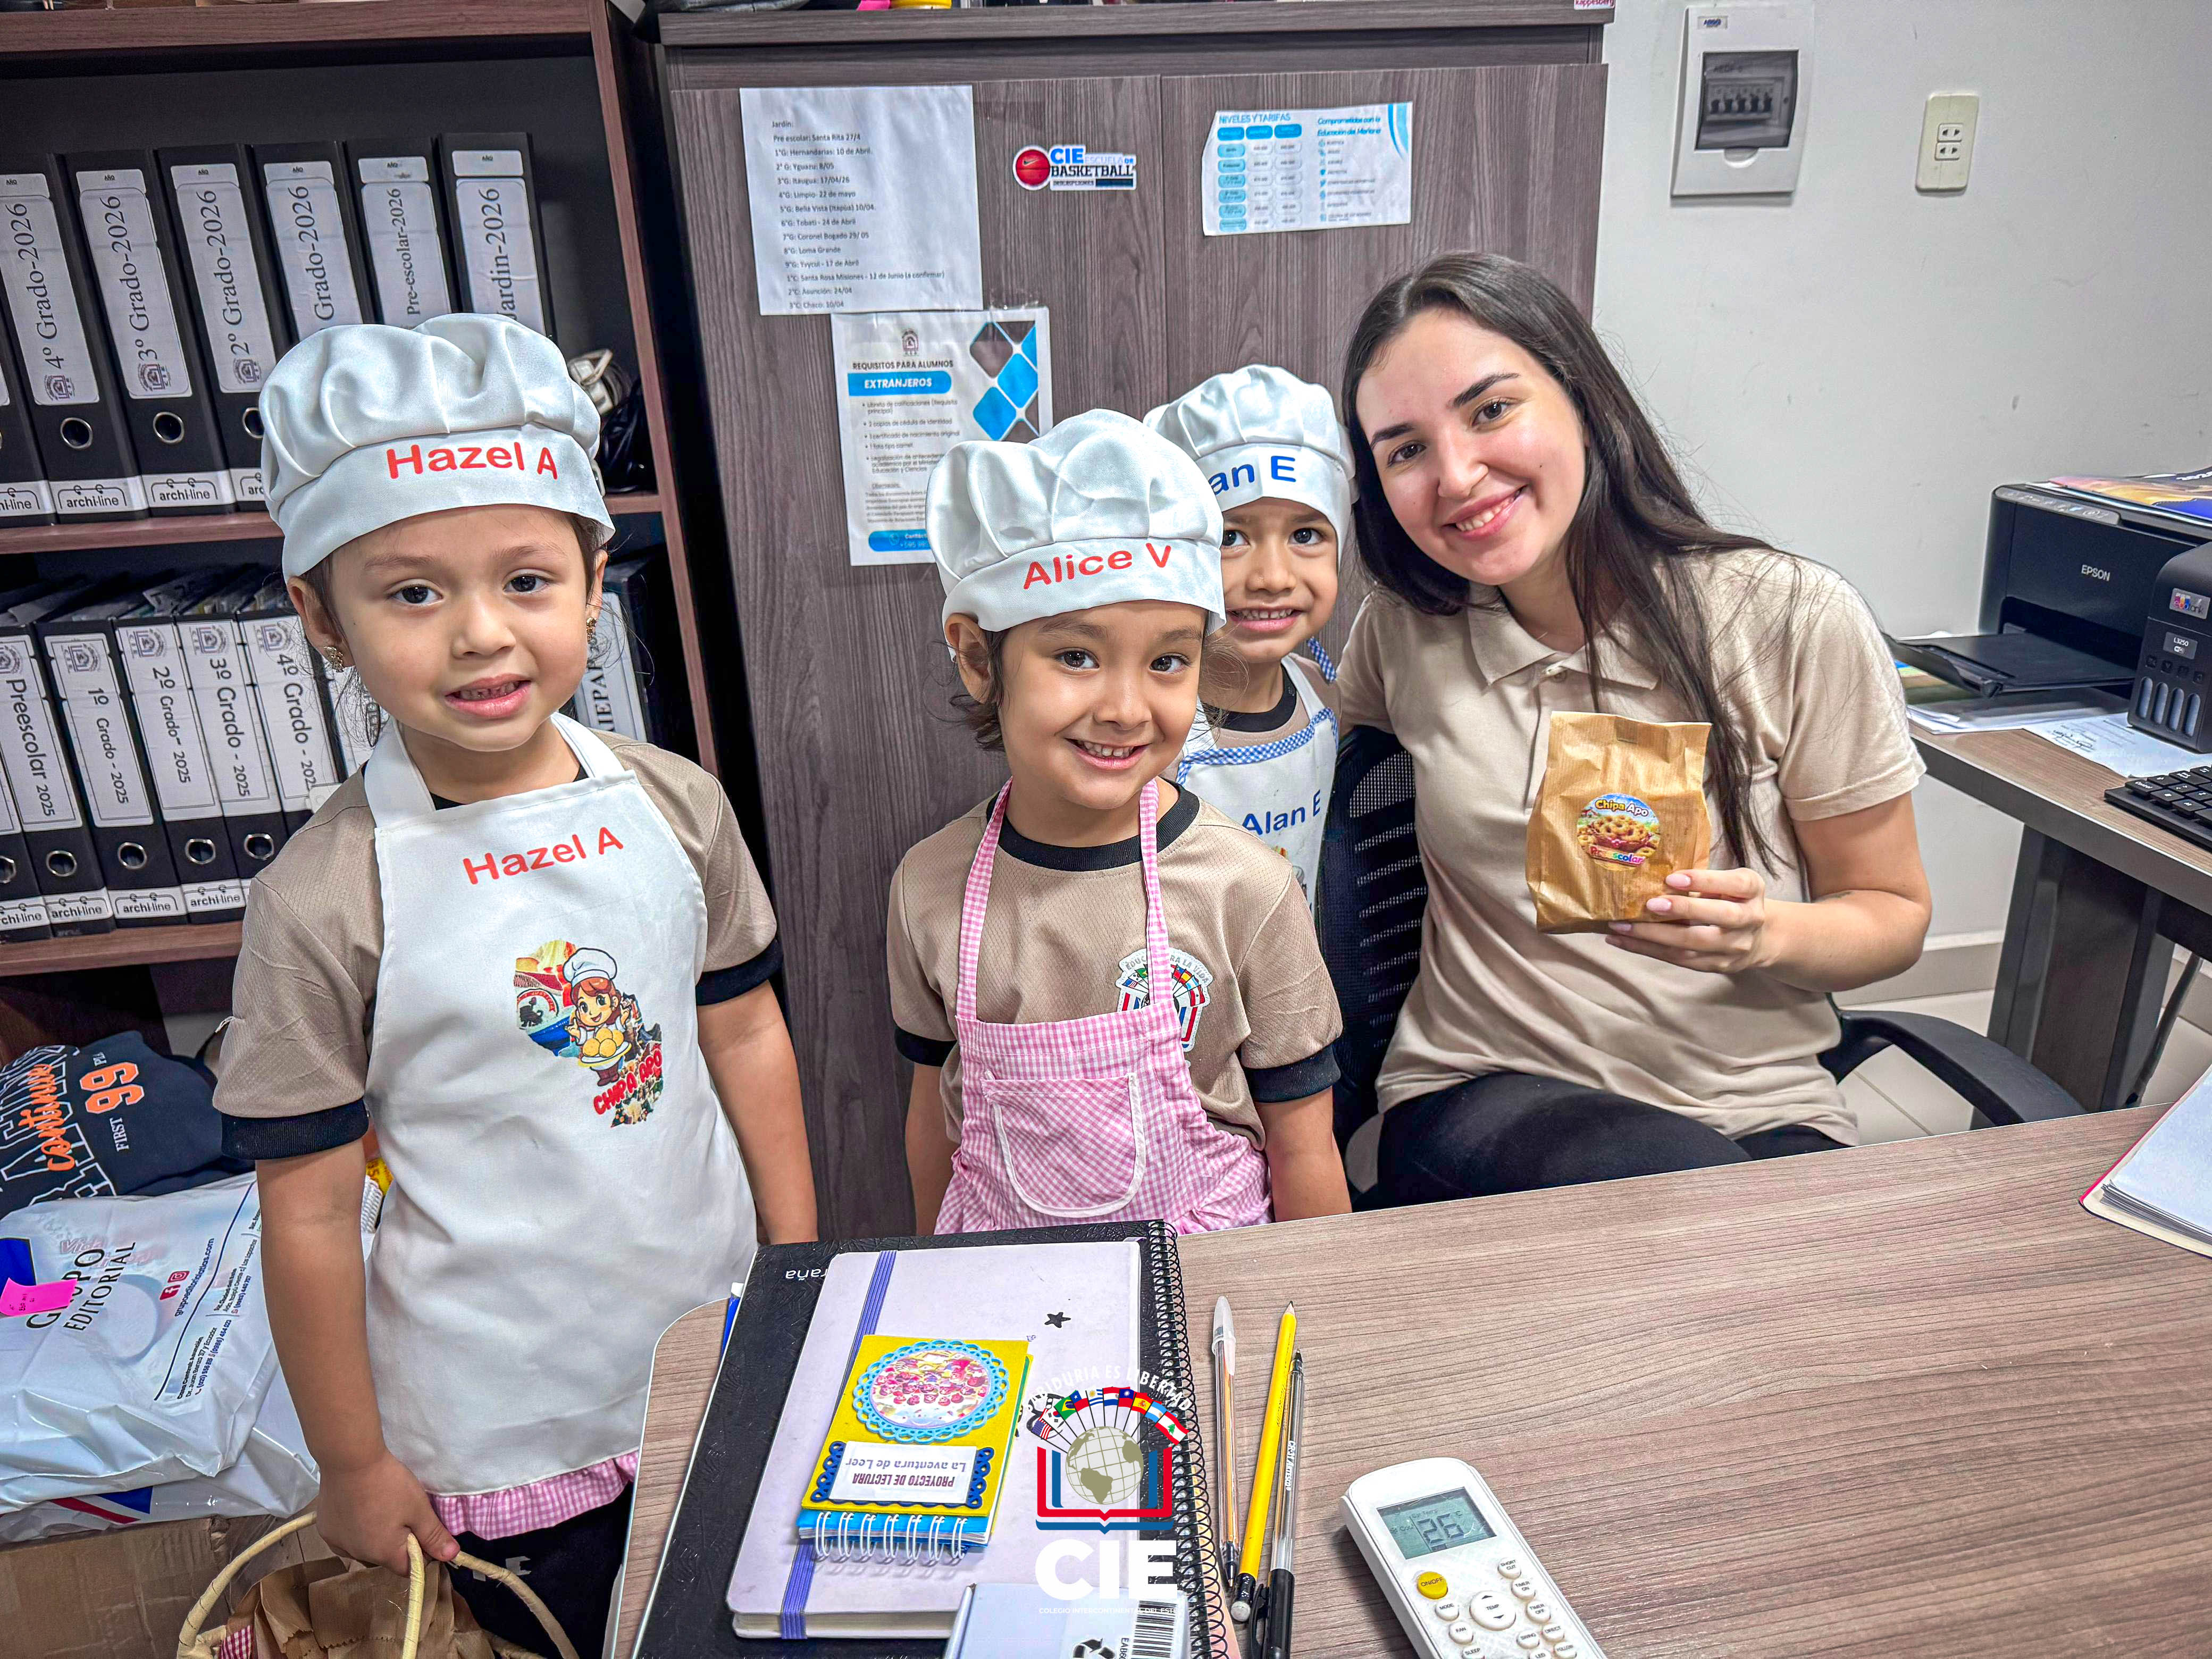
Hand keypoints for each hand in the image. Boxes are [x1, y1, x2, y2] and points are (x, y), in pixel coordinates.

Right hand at [314, 1450, 459, 1572]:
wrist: (349, 1459)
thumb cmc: (388, 1484)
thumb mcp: (418, 1508)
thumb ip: (434, 1535)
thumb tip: (452, 1555)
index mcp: (383, 1554)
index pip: (408, 1568)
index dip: (421, 1553)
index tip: (424, 1531)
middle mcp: (357, 1555)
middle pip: (386, 1557)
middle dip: (398, 1542)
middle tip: (403, 1513)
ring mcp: (338, 1543)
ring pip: (365, 1547)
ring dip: (375, 1535)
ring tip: (381, 1507)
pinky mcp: (325, 1530)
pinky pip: (347, 1538)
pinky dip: (355, 1528)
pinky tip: (360, 1508)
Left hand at [1605, 866, 1771, 973]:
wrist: (1760, 937)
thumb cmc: (1732, 898)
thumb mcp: (1728, 880)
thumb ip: (1704, 877)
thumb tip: (1652, 872)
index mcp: (1751, 890)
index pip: (1733, 885)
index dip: (1704, 881)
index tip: (1672, 878)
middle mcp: (1749, 919)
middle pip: (1718, 917)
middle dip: (1682, 910)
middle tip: (1647, 905)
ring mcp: (1734, 947)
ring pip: (1692, 945)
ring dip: (1652, 936)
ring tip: (1620, 927)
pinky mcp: (1717, 965)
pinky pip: (1680, 959)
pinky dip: (1648, 950)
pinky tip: (1623, 940)